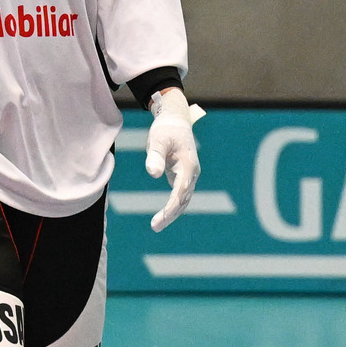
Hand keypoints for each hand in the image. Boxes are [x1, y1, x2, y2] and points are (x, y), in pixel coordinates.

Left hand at [145, 88, 204, 231]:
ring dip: (172, 213)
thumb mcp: (157, 139)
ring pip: (183, 199)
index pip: (180, 192)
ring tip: (157, 225)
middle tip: (155, 227)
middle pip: (184, 200)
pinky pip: (179, 194)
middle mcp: (192, 173)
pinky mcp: (183, 175)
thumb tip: (153, 174)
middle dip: (171, 214)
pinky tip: (162, 216)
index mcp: (189, 166)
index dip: (171, 207)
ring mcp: (189, 175)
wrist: (175, 119)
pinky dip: (172, 205)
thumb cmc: (165, 129)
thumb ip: (155, 156)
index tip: (161, 218)